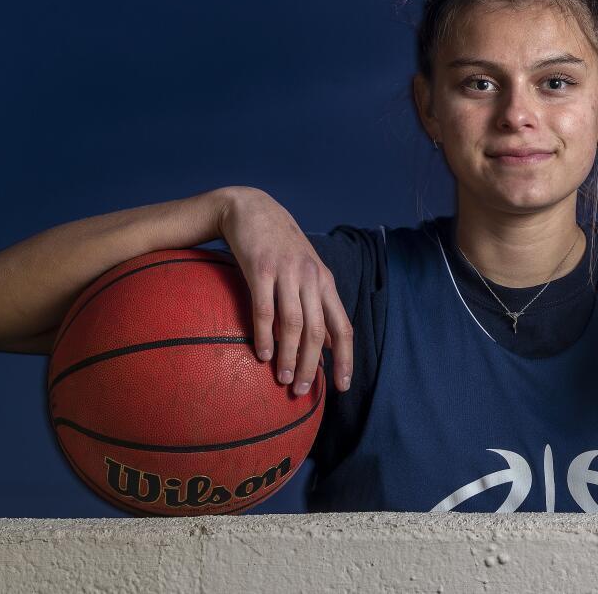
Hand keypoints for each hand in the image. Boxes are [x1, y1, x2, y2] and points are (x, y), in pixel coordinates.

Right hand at [216, 186, 352, 394]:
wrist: (251, 208)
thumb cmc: (279, 246)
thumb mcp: (306, 272)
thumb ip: (317, 306)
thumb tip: (327, 346)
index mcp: (325, 282)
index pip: (343, 326)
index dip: (346, 358)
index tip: (343, 386)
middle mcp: (311, 278)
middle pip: (319, 330)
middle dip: (313, 365)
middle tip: (303, 389)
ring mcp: (287, 272)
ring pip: (293, 323)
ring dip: (289, 356)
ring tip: (283, 379)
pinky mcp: (261, 268)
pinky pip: (264, 309)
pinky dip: (264, 335)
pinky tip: (263, 355)